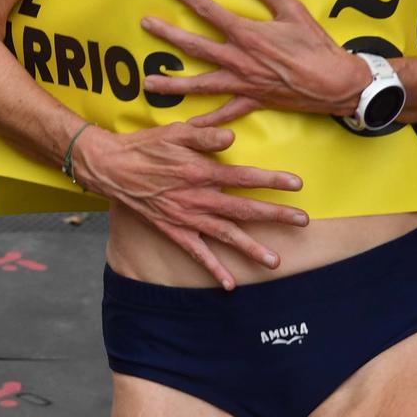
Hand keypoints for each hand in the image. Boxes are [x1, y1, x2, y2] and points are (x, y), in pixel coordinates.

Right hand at [73, 107, 306, 290]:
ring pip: (226, 236)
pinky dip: (213, 269)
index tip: (296, 185)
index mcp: (201, 171)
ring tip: (276, 262)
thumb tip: (232, 137)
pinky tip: (230, 284)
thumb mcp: (176, 132)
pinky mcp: (174, 230)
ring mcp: (187, 217)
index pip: (244, 177)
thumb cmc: (146, 146)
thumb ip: (206, 136)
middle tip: (302, 222)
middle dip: (275, 215)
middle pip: (244, 209)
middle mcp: (198, 198)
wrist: (113, 168)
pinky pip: (197, 253)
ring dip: (252, 248)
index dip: (272, 181)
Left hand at [142, 0, 368, 115]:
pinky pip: (225, 113)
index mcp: (247, 34)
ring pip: (201, 83)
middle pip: (195, 46)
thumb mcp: (292, 9)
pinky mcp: (253, 101)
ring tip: (148, 83)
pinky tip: (188, 127)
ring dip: (173, 83)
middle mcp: (239, 60)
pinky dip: (206, 122)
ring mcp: (243, 83)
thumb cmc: (316, 45)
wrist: (336, 83)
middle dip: (168, 34)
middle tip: (145, 24)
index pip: (208, 10)